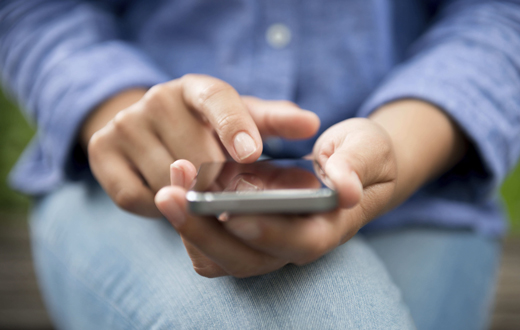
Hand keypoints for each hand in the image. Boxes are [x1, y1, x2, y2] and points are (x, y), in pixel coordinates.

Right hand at [83, 74, 319, 216]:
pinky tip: (172, 200)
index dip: (235, 127)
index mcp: (196, 87)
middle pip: (195, 156)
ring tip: (205, 199)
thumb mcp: (242, 119)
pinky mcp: (101, 152)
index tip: (251, 155)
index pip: (217, 100)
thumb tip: (310, 124)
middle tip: (235, 203)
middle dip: (220, 187)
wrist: (149, 127)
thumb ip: (273, 122)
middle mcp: (158, 98)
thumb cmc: (208, 129)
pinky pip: (137, 197)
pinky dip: (158, 209)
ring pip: (167, 181)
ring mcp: (125, 124)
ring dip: (190, 200)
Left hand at [155, 100, 466, 277]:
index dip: (264, 231)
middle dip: (206, 233)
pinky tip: (178, 183)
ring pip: (219, 255)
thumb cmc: (362, 156)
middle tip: (172, 195)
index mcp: (326, 228)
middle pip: (245, 259)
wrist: (348, 162)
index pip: (296, 243)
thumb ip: (357, 165)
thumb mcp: (368, 150)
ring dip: (190, 226)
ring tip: (170, 184)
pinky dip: (191, 219)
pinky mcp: (244, 229)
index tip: (230, 210)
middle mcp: (291, 244)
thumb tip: (346, 189)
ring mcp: (265, 240)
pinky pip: (210, 240)